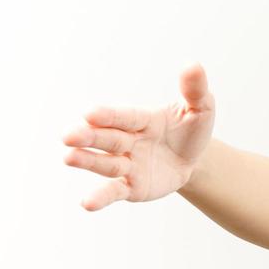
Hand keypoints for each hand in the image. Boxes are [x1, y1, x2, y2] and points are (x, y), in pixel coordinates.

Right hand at [61, 63, 216, 210]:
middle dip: (87, 137)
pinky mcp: (131, 186)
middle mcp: (128, 141)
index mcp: (141, 120)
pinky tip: (87, 204)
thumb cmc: (191, 130)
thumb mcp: (200, 110)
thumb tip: (194, 65)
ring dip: (87, 162)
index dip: (108, 116)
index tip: (90, 114)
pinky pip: (115, 191)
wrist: (195, 159)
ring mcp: (128, 164)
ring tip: (69, 158)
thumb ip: (195, 90)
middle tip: (68, 136)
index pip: (123, 117)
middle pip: (106, 139)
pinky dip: (101, 197)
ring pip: (105, 164)